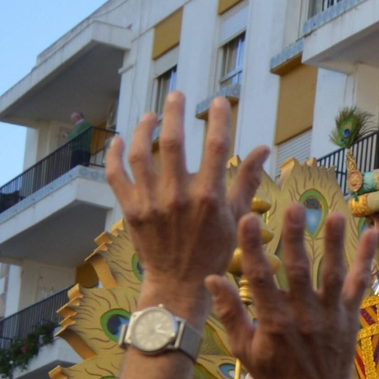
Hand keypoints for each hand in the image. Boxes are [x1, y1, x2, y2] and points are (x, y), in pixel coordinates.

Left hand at [105, 92, 267, 321]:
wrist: (180, 283)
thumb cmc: (215, 250)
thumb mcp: (237, 216)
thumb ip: (249, 179)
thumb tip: (264, 148)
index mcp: (209, 197)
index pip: (217, 147)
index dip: (219, 119)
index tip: (219, 101)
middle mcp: (178, 196)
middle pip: (174, 143)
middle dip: (176, 113)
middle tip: (177, 95)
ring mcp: (151, 203)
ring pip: (141, 155)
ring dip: (144, 130)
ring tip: (151, 116)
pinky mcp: (130, 211)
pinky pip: (116, 177)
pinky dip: (114, 155)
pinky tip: (120, 139)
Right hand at [205, 205, 378, 378]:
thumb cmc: (278, 376)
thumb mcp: (245, 351)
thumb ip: (230, 314)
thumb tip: (211, 279)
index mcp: (274, 323)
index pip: (261, 279)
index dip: (253, 248)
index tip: (247, 220)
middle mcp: (304, 316)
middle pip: (299, 270)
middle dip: (296, 237)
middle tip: (294, 207)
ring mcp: (330, 316)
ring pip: (332, 274)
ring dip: (334, 243)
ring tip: (334, 215)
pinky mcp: (349, 316)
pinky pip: (359, 284)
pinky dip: (366, 260)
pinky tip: (372, 234)